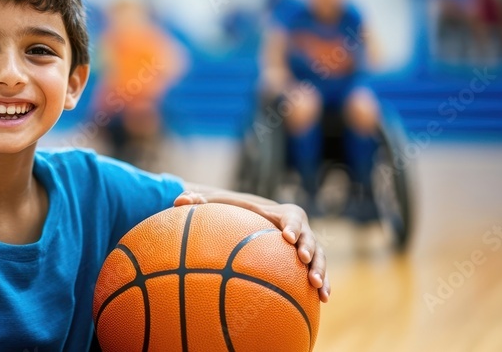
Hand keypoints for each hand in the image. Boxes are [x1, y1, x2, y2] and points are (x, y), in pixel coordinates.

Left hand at [174, 192, 329, 302]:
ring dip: (321, 271)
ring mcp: (305, 246)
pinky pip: (318, 273)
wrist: (255, 220)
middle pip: (310, 237)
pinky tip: (323, 300)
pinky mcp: (307, 263)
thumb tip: (178, 200)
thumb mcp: (217, 205)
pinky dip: (324, 284)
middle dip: (309, 248)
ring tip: (318, 287)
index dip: (292, 225)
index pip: (290, 216)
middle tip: (302, 259)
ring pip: (319, 257)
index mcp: (280, 213)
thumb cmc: (234, 212)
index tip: (286, 236)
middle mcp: (298, 229)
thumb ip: (198, 202)